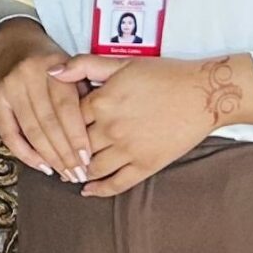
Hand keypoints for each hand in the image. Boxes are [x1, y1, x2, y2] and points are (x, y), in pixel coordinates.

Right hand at [0, 20, 91, 181]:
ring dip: (49, 157)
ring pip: (31, 131)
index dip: (77, 136)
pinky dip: (25, 153)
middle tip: (78, 173)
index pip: (66, 108)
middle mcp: (28, 76)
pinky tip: (41, 165)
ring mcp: (9, 87)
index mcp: (53, 66)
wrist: (16, 43)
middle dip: (65, 153)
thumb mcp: (75, 66)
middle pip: (49, 123)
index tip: (87, 158)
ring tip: (64, 173)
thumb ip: (86, 91)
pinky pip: (9, 133)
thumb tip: (96, 131)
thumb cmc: (52, 61)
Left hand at [63, 53, 252, 197]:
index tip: (47, 129)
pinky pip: (117, 183)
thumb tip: (51, 71)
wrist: (204, 93)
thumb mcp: (121, 63)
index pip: (64, 118)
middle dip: (61, 152)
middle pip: (74, 146)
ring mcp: (129, 150)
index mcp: (101, 102)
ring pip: (92, 168)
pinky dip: (99, 189)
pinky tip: (88, 190)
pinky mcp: (147, 165)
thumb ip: (84, 65)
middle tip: (50, 157)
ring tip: (66, 172)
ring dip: (75, 172)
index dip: (55, 124)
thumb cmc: (163, 75)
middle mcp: (111, 129)